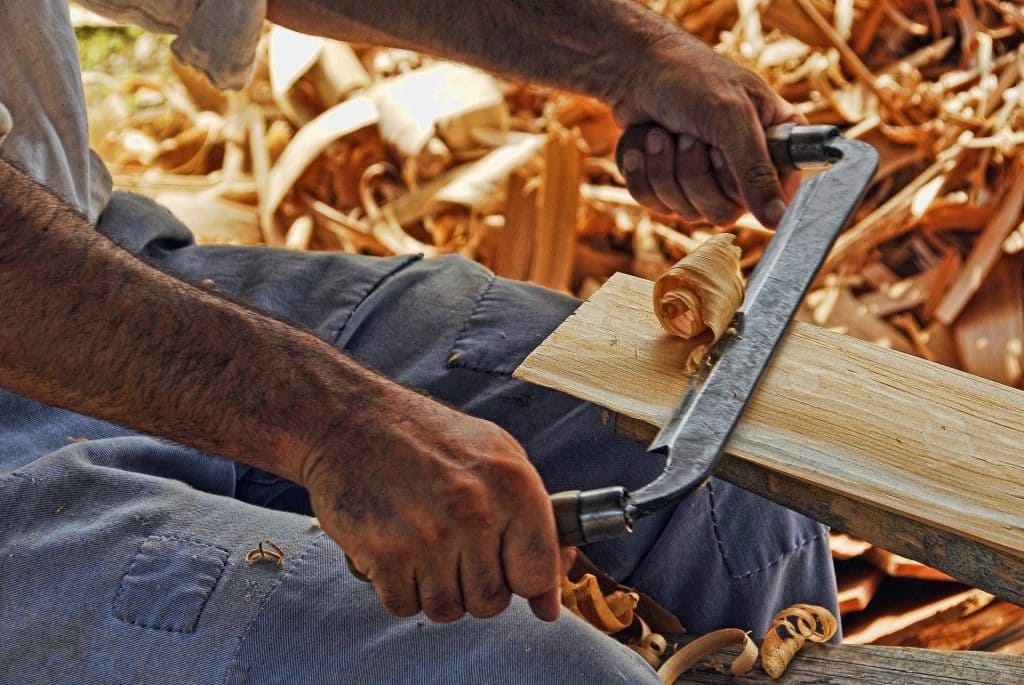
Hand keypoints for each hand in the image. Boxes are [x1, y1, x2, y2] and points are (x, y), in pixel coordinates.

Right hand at [301, 385, 573, 622]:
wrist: (351, 420)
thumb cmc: (428, 438)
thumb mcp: (497, 455)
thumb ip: (534, 521)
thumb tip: (551, 598)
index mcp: (514, 485)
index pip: (539, 573)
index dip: (528, 585)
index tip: (515, 581)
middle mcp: (476, 512)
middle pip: (491, 602)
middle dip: (474, 587)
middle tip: (454, 552)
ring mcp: (429, 535)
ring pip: (446, 610)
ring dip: (434, 590)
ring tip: (423, 548)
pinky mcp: (385, 553)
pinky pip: (403, 606)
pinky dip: (397, 589)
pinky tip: (394, 551)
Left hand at [611, 30, 799, 227]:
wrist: (637, 71)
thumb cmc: (692, 79)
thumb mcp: (731, 118)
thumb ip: (756, 171)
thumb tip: (778, 220)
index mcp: (776, 146)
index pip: (775, 198)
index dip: (744, 185)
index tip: (724, 152)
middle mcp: (745, 170)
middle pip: (724, 212)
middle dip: (695, 171)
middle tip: (689, 134)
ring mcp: (707, 184)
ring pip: (689, 212)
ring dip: (665, 169)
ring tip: (662, 134)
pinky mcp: (671, 190)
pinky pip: (657, 207)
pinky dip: (643, 174)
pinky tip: (642, 147)